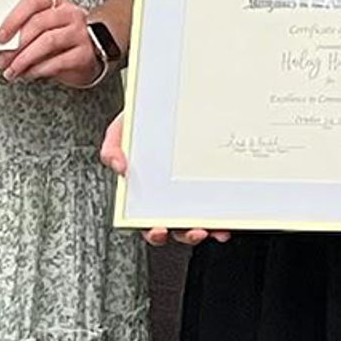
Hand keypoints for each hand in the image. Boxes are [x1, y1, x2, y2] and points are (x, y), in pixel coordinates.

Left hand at [0, 0, 102, 86]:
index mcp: (56, 3)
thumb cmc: (65, 39)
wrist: (96, 52)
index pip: (32, 2)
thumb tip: (3, 45)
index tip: (0, 36)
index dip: (13, 19)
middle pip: (38, 23)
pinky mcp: (85, 54)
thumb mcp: (46, 29)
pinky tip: (29, 74)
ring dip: (24, 59)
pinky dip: (39, 70)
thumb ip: (27, 31)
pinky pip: (57, 62)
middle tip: (3, 60)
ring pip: (47, 42)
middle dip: (16, 45)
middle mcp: (70, 14)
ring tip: (13, 70)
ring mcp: (80, 33)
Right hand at [101, 111, 221, 244]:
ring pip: (200, 221)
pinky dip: (224, 216)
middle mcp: (169, 200)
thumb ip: (113, 149)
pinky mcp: (210, 185)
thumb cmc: (142, 121)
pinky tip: (228, 217)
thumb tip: (120, 168)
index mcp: (146, 195)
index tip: (159, 229)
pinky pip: (218, 206)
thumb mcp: (121, 131)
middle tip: (195, 231)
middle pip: (177, 228)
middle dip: (187, 234)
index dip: (155, 231)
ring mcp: (192, 194)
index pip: (148, 222)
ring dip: (208, 230)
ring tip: (215, 228)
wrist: (163, 106)